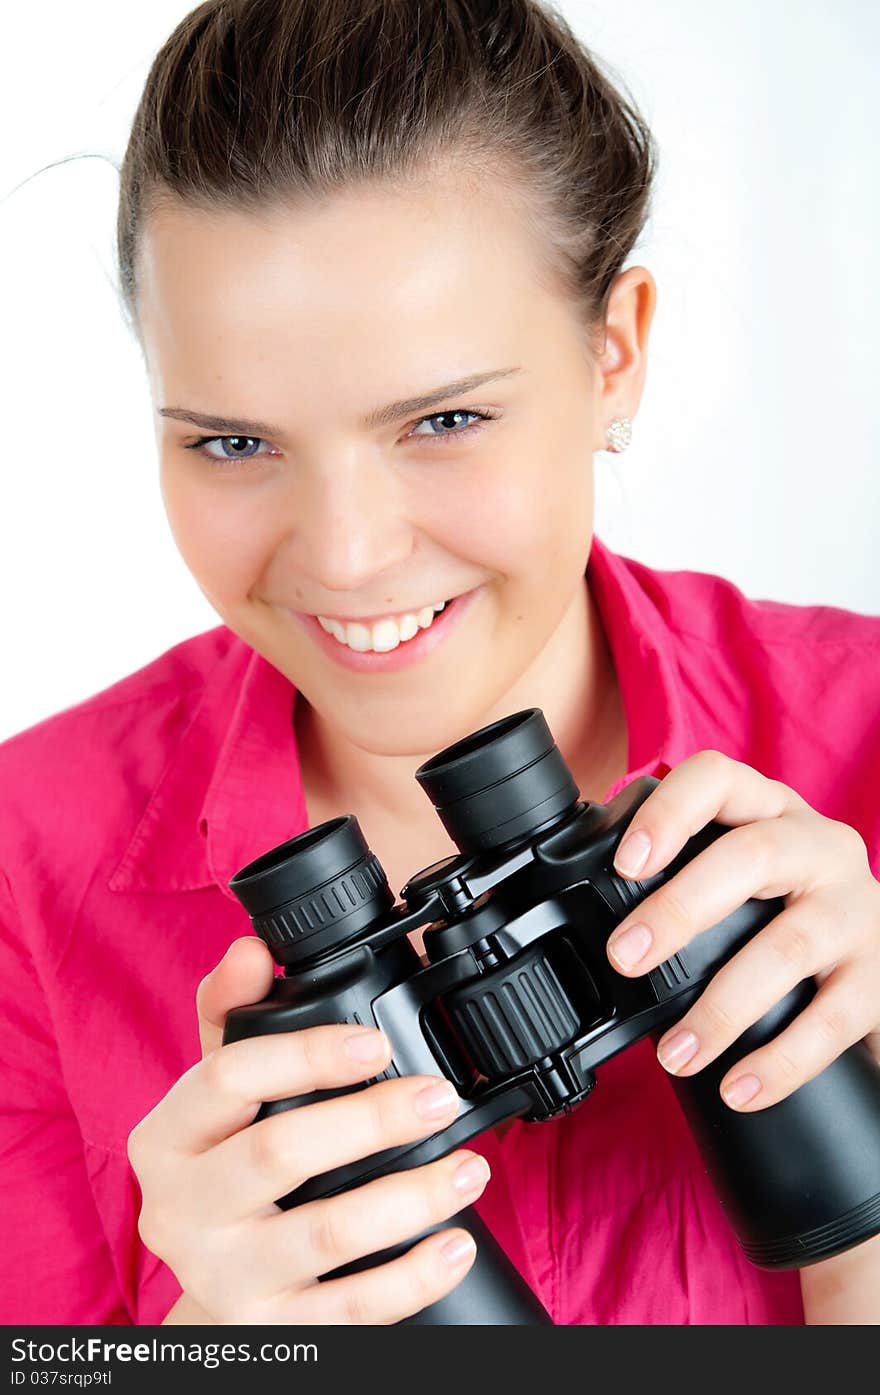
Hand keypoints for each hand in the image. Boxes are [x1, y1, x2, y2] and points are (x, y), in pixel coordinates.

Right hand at [128, 936, 489, 1323]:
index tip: (375, 1040)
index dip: (305, 1052)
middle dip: (371, 1120)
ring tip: (471, 1167)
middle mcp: (183, 1210)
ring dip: (411, 1196)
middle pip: (279, 1152)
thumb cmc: (223, 1169)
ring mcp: (228, 1277)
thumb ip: (235, 1015)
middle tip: (438, 1095)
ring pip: (326, 1233)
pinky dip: (414, 1276)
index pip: (227, 1078)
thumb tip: (252, 949)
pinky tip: (456, 1243)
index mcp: (166, 1137)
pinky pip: (353, 1310)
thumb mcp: (216, 1096)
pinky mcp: (276, 1333)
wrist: (216, 1294)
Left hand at [605, 750, 879, 1109]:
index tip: (626, 864)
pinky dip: (780, 1060)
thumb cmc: (786, 907)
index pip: (719, 779)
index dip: (670, 812)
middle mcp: (819, 848)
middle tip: (625, 959)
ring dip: (721, 1007)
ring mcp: (855, 909)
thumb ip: (684, 876)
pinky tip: (740, 1087)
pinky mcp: (879, 977)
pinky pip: (831, 1020)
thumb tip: (589, 920)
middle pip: (751, 858)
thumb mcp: (742, 873)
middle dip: (679, 910)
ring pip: (788, 946)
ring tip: (675, 1053)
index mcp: (771, 811)